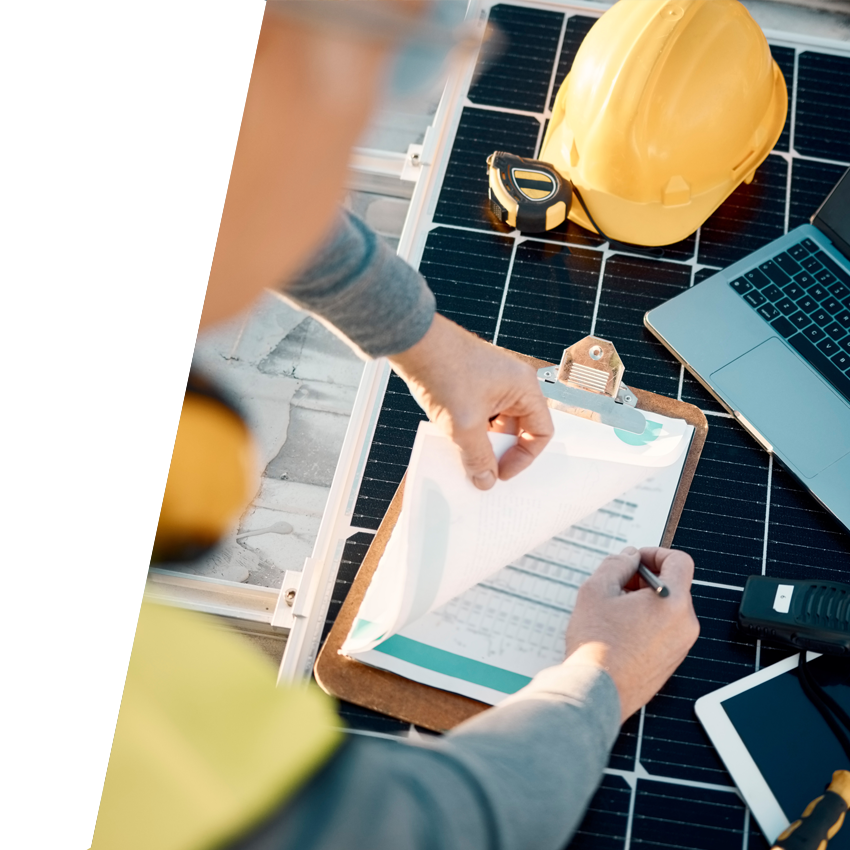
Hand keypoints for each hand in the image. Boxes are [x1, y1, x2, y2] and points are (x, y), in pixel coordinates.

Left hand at [388, 314, 553, 489]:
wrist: (413, 343)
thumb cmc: (444, 370)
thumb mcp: (464, 425)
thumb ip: (478, 457)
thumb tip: (485, 479)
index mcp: (523, 388)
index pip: (541, 432)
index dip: (524, 457)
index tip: (502, 473)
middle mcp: (512, 383)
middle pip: (517, 429)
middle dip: (500, 452)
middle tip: (482, 469)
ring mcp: (490, 382)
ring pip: (495, 424)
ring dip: (481, 442)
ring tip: (463, 455)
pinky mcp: (470, 383)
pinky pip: (478, 414)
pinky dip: (468, 429)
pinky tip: (451, 439)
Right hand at [564, 547, 699, 722]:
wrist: (596, 691)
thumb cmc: (597, 646)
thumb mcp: (596, 590)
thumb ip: (616, 564)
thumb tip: (629, 558)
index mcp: (673, 602)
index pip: (679, 561)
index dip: (655, 553)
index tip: (635, 560)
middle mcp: (685, 624)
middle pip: (674, 585)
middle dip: (645, 579)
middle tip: (617, 585)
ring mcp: (680, 646)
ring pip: (668, 609)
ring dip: (644, 601)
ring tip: (613, 611)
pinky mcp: (671, 662)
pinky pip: (665, 630)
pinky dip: (646, 622)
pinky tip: (618, 631)